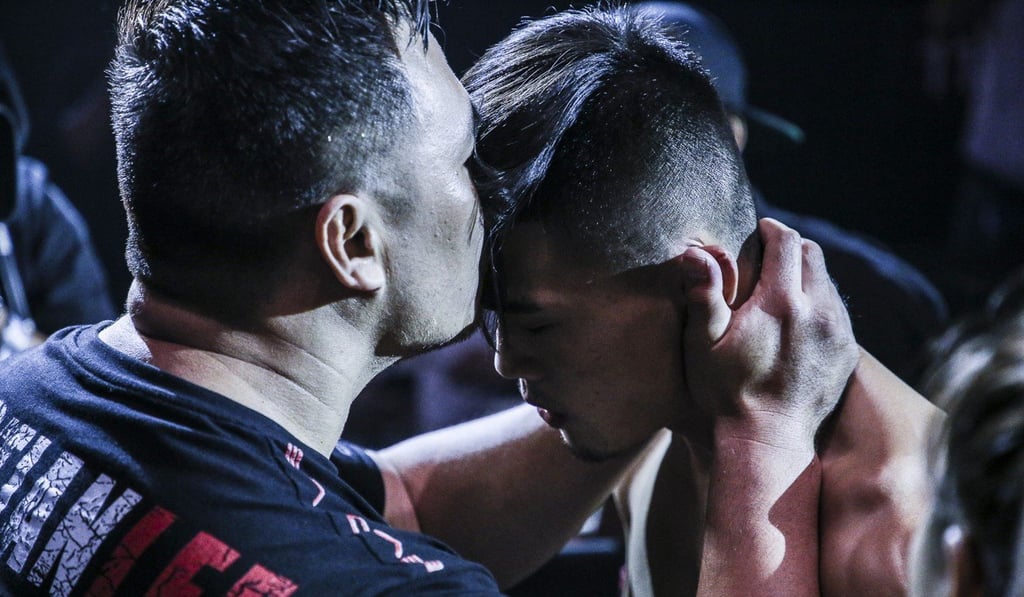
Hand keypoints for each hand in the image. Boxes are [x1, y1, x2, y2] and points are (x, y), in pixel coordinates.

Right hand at [681, 218, 857, 447]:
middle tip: (767, 256)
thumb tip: (696, 254)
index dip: (772, 230)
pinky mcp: (846, 353)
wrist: (768, 441)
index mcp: (782, 303)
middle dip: (790, 249)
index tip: (759, 230)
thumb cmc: (728, 393)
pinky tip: (797, 320)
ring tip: (780, 289)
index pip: (787, 243)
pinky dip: (818, 304)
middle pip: (813, 256)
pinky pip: (837, 311)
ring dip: (806, 277)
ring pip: (828, 282)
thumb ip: (703, 295)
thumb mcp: (703, 345)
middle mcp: (818, 312)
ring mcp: (837, 333)